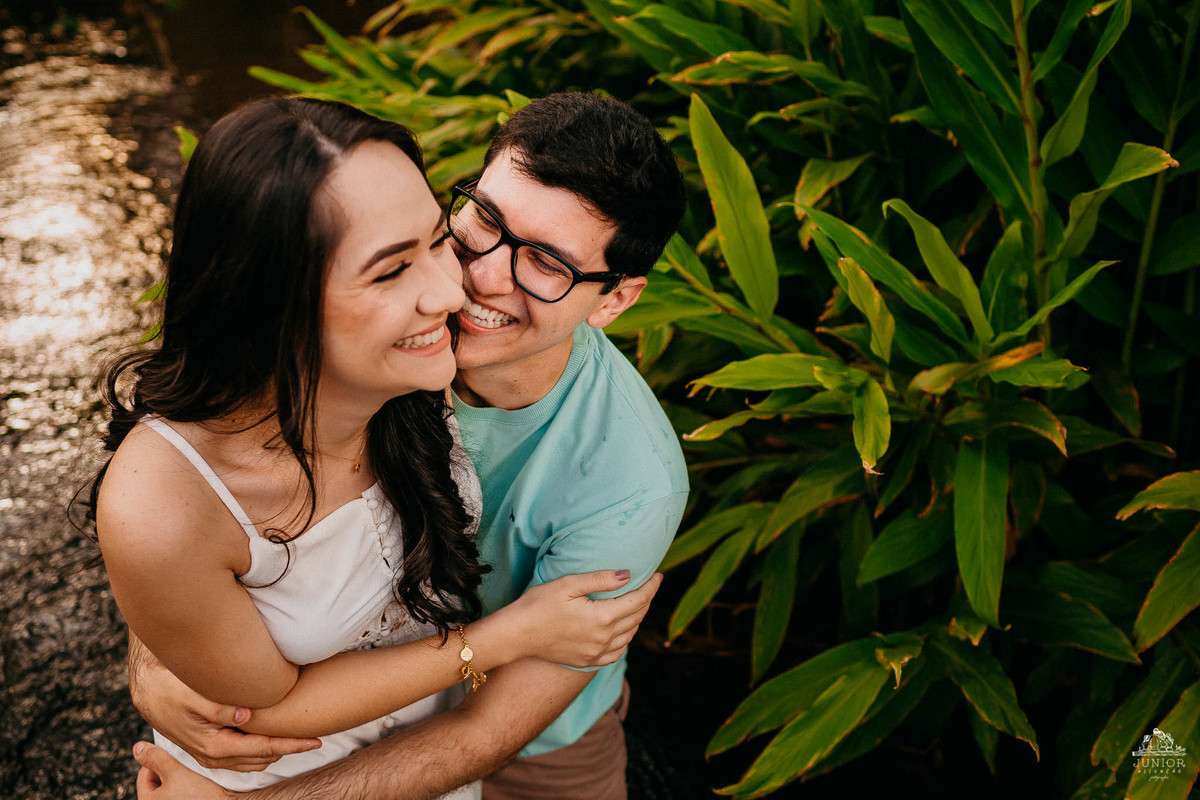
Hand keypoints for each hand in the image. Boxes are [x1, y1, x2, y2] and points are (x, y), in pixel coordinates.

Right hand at [130, 635, 320, 770]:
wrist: (149, 693)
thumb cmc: (170, 689)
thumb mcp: (192, 695)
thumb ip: (219, 707)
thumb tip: (246, 715)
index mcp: (214, 745)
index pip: (264, 749)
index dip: (292, 745)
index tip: (316, 740)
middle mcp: (215, 755)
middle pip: (264, 757)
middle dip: (290, 749)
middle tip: (317, 738)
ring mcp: (212, 755)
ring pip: (255, 760)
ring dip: (277, 750)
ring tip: (301, 737)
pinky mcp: (211, 748)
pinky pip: (244, 756)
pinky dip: (262, 749)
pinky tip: (274, 735)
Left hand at [133, 742, 234, 798]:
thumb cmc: (199, 796)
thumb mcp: (174, 772)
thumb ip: (156, 759)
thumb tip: (138, 748)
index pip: (144, 775)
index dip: (157, 760)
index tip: (173, 754)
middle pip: (158, 780)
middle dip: (170, 769)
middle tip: (183, 763)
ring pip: (172, 785)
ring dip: (180, 775)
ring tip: (192, 771)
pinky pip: (182, 791)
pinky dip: (188, 784)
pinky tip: (199, 780)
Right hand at [510, 571, 662, 667]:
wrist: (515, 636)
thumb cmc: (537, 605)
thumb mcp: (568, 584)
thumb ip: (600, 580)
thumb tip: (628, 575)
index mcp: (601, 618)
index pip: (637, 600)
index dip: (651, 587)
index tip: (659, 576)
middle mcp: (603, 639)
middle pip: (636, 618)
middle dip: (646, 600)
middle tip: (650, 585)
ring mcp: (595, 654)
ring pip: (629, 635)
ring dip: (638, 618)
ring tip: (639, 603)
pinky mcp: (587, 662)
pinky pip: (616, 652)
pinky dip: (625, 639)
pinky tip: (623, 630)